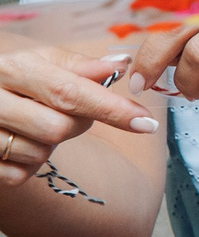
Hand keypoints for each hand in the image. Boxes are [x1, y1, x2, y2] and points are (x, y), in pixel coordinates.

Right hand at [0, 45, 159, 188]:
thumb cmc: (10, 77)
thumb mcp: (39, 61)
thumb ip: (79, 66)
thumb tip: (122, 65)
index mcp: (12, 68)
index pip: (69, 92)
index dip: (111, 109)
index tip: (146, 122)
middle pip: (58, 128)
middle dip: (77, 125)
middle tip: (70, 113)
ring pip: (38, 153)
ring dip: (49, 145)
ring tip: (36, 124)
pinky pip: (18, 175)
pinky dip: (28, 163)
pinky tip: (20, 142)